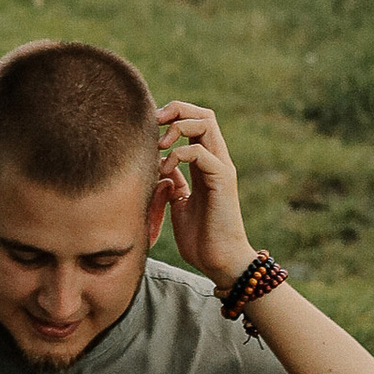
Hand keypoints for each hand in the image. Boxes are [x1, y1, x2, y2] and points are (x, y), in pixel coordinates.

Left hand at [156, 103, 253, 292]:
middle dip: (176, 110)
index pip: (196, 122)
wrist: (221, 264)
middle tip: (154, 123)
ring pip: (206, 123)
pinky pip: (200, 152)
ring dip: (178, 126)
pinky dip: (178, 154)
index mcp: (206, 164)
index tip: (150, 128)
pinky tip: (166, 171)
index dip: (173, 116)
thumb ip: (174, 182)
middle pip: (203, 114)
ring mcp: (221, 168)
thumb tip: (158, 166)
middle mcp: (217, 160)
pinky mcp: (222, 181)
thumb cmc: (200, 239)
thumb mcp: (179, 204)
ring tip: (161, 146)